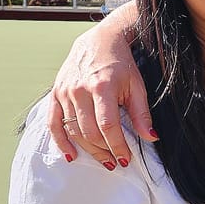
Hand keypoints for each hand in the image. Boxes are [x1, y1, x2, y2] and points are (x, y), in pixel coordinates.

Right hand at [49, 27, 153, 166]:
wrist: (99, 41)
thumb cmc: (121, 64)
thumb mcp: (136, 86)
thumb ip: (142, 113)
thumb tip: (151, 137)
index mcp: (102, 87)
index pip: (107, 125)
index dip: (117, 145)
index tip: (126, 159)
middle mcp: (79, 90)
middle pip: (89, 131)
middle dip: (104, 150)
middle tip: (116, 162)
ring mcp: (64, 92)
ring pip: (73, 130)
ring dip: (88, 149)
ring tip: (104, 160)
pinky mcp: (55, 94)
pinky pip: (53, 122)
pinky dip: (60, 141)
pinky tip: (71, 155)